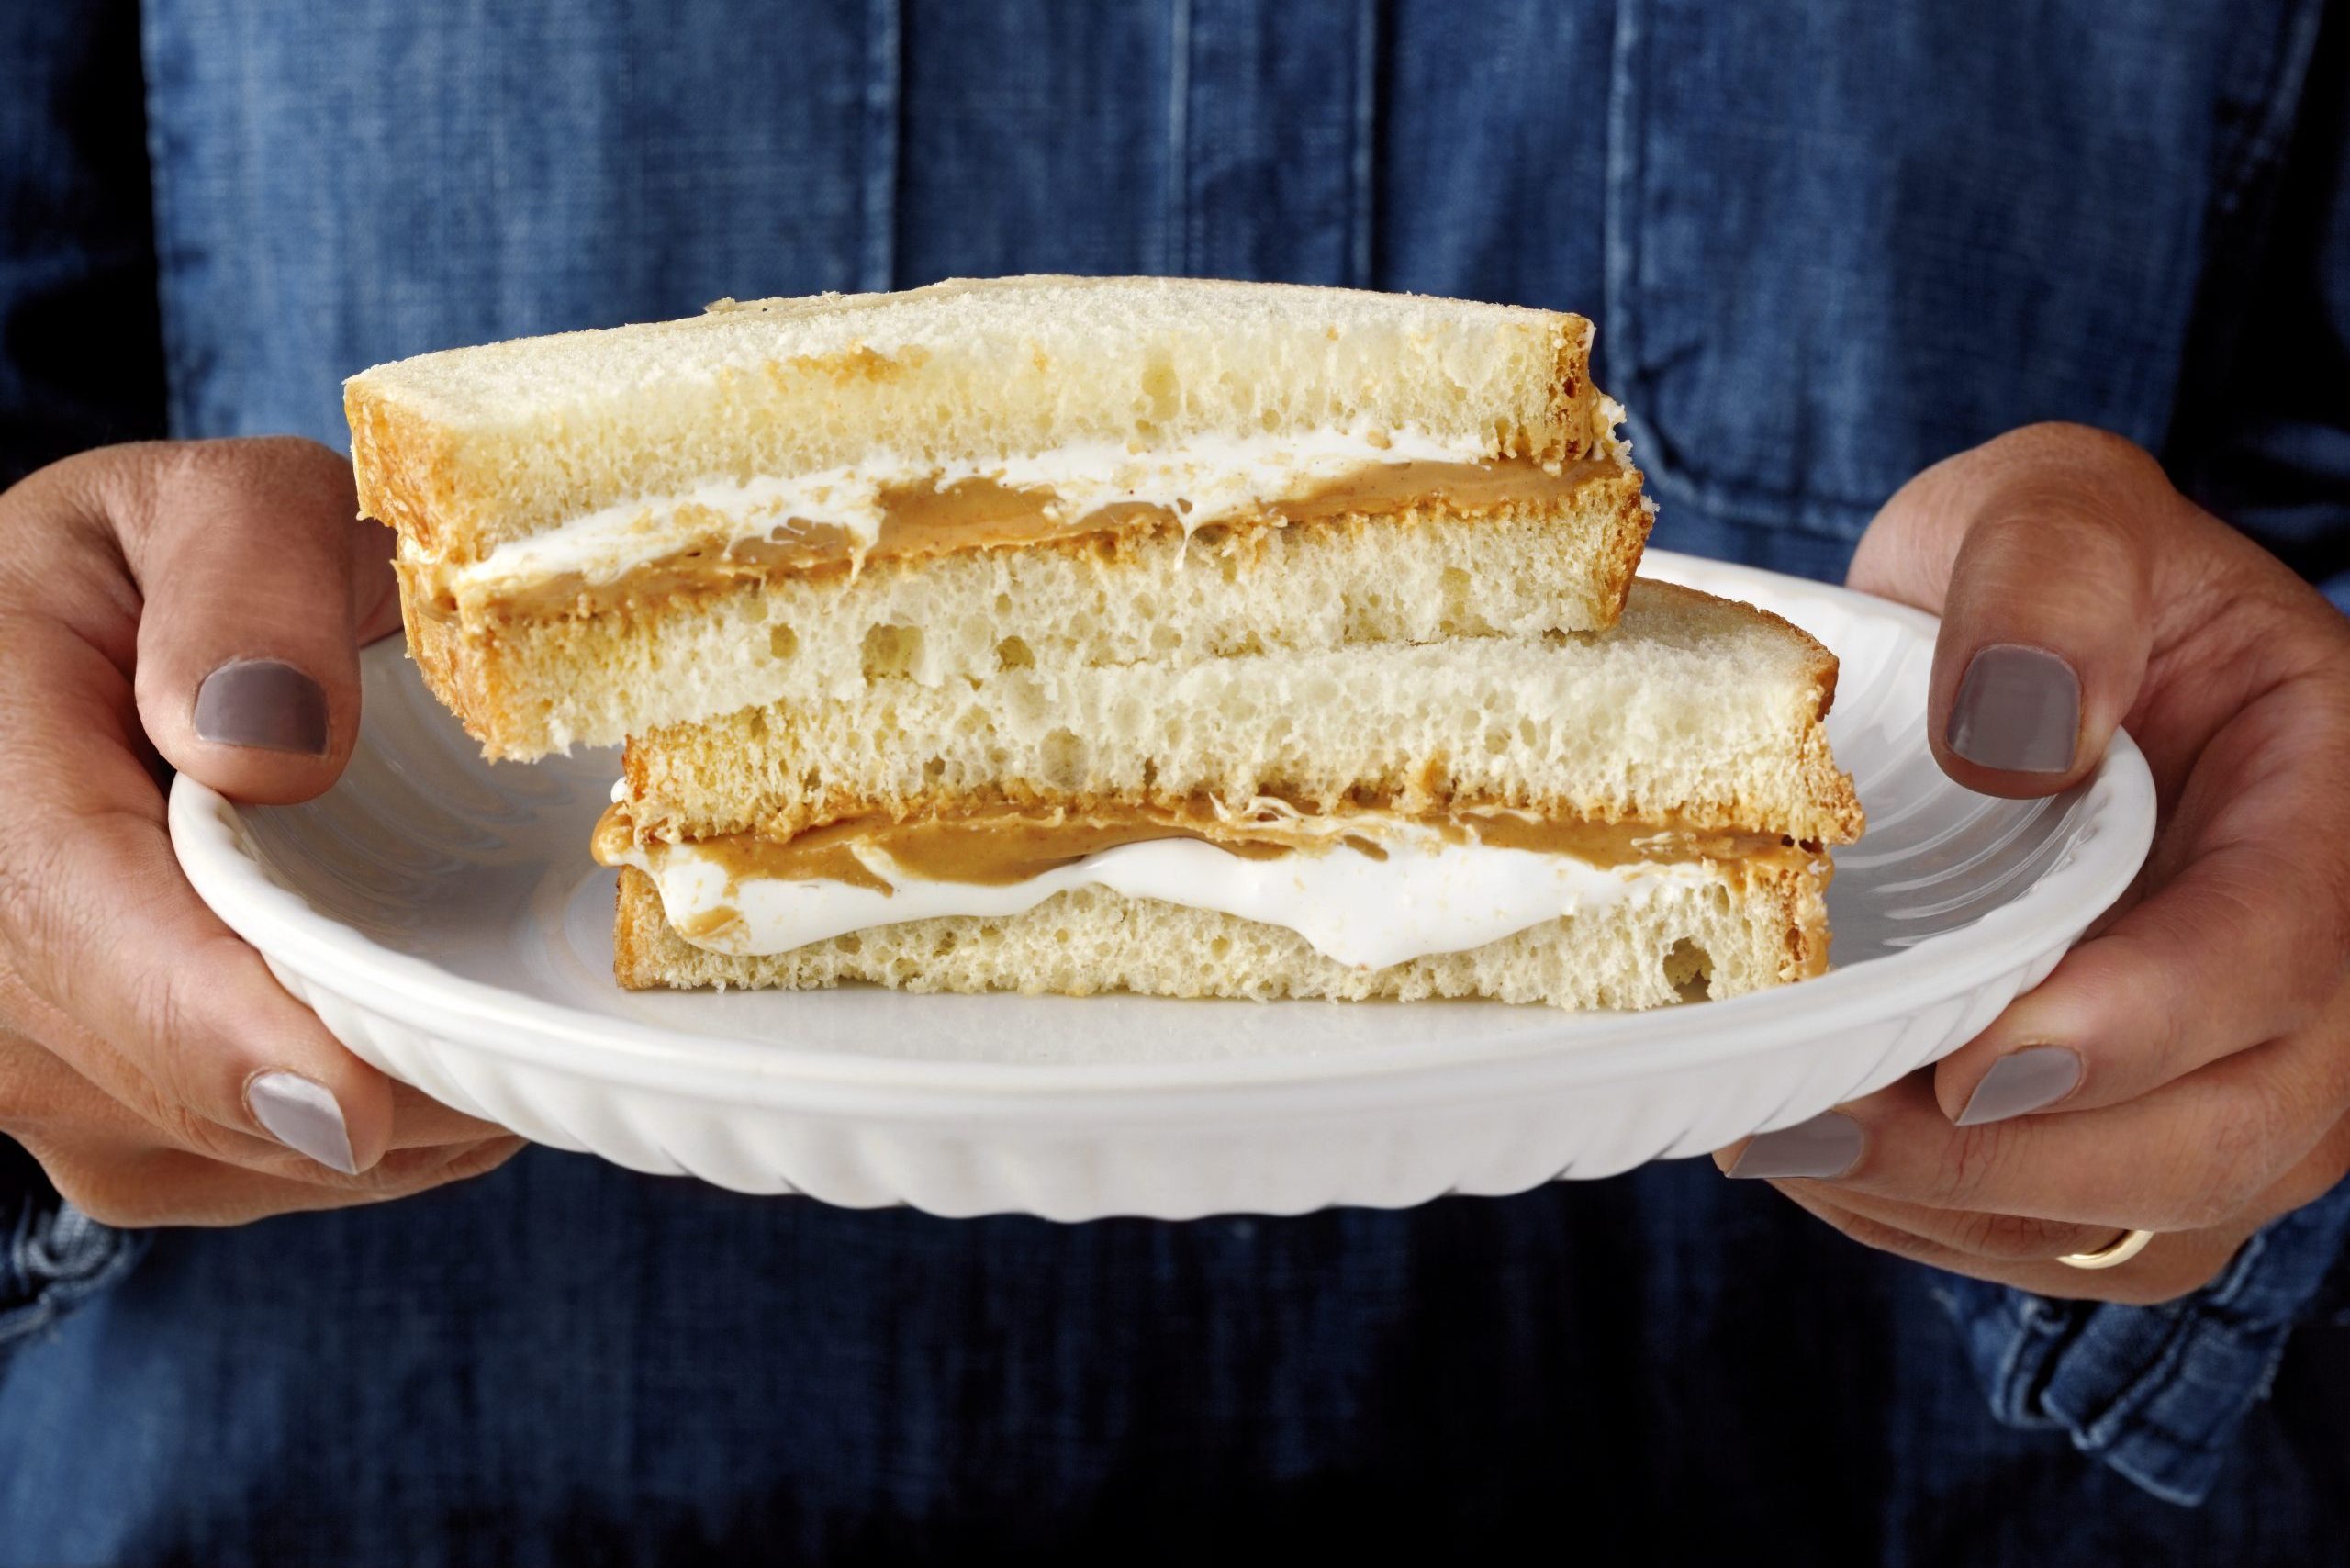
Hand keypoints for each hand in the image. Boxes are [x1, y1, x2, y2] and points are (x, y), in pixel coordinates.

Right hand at [0, 438, 521, 1225]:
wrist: (83, 659)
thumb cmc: (170, 569)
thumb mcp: (214, 504)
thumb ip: (246, 582)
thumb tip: (271, 749)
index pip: (75, 929)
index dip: (221, 1033)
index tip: (355, 1103)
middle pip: (169, 1077)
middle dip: (374, 1085)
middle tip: (549, 1050)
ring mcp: (24, 1064)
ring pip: (227, 1150)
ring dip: (392, 1115)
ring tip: (511, 1015)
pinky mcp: (101, 1126)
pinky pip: (253, 1170)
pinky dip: (377, 1127)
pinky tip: (447, 1046)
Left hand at [1714, 423, 2349, 1304]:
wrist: (2027, 652)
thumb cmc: (2047, 580)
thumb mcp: (2054, 513)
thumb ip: (2049, 591)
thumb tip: (2018, 743)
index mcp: (2332, 804)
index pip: (2278, 958)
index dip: (2133, 1030)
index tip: (1971, 1064)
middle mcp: (2328, 964)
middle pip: (2226, 1133)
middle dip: (2013, 1161)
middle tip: (1813, 1132)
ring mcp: (2258, 1066)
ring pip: (2154, 1216)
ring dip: (1963, 1209)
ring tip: (1790, 1147)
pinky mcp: (2164, 1126)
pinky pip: (2088, 1238)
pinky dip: (1958, 1227)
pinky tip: (1833, 1167)